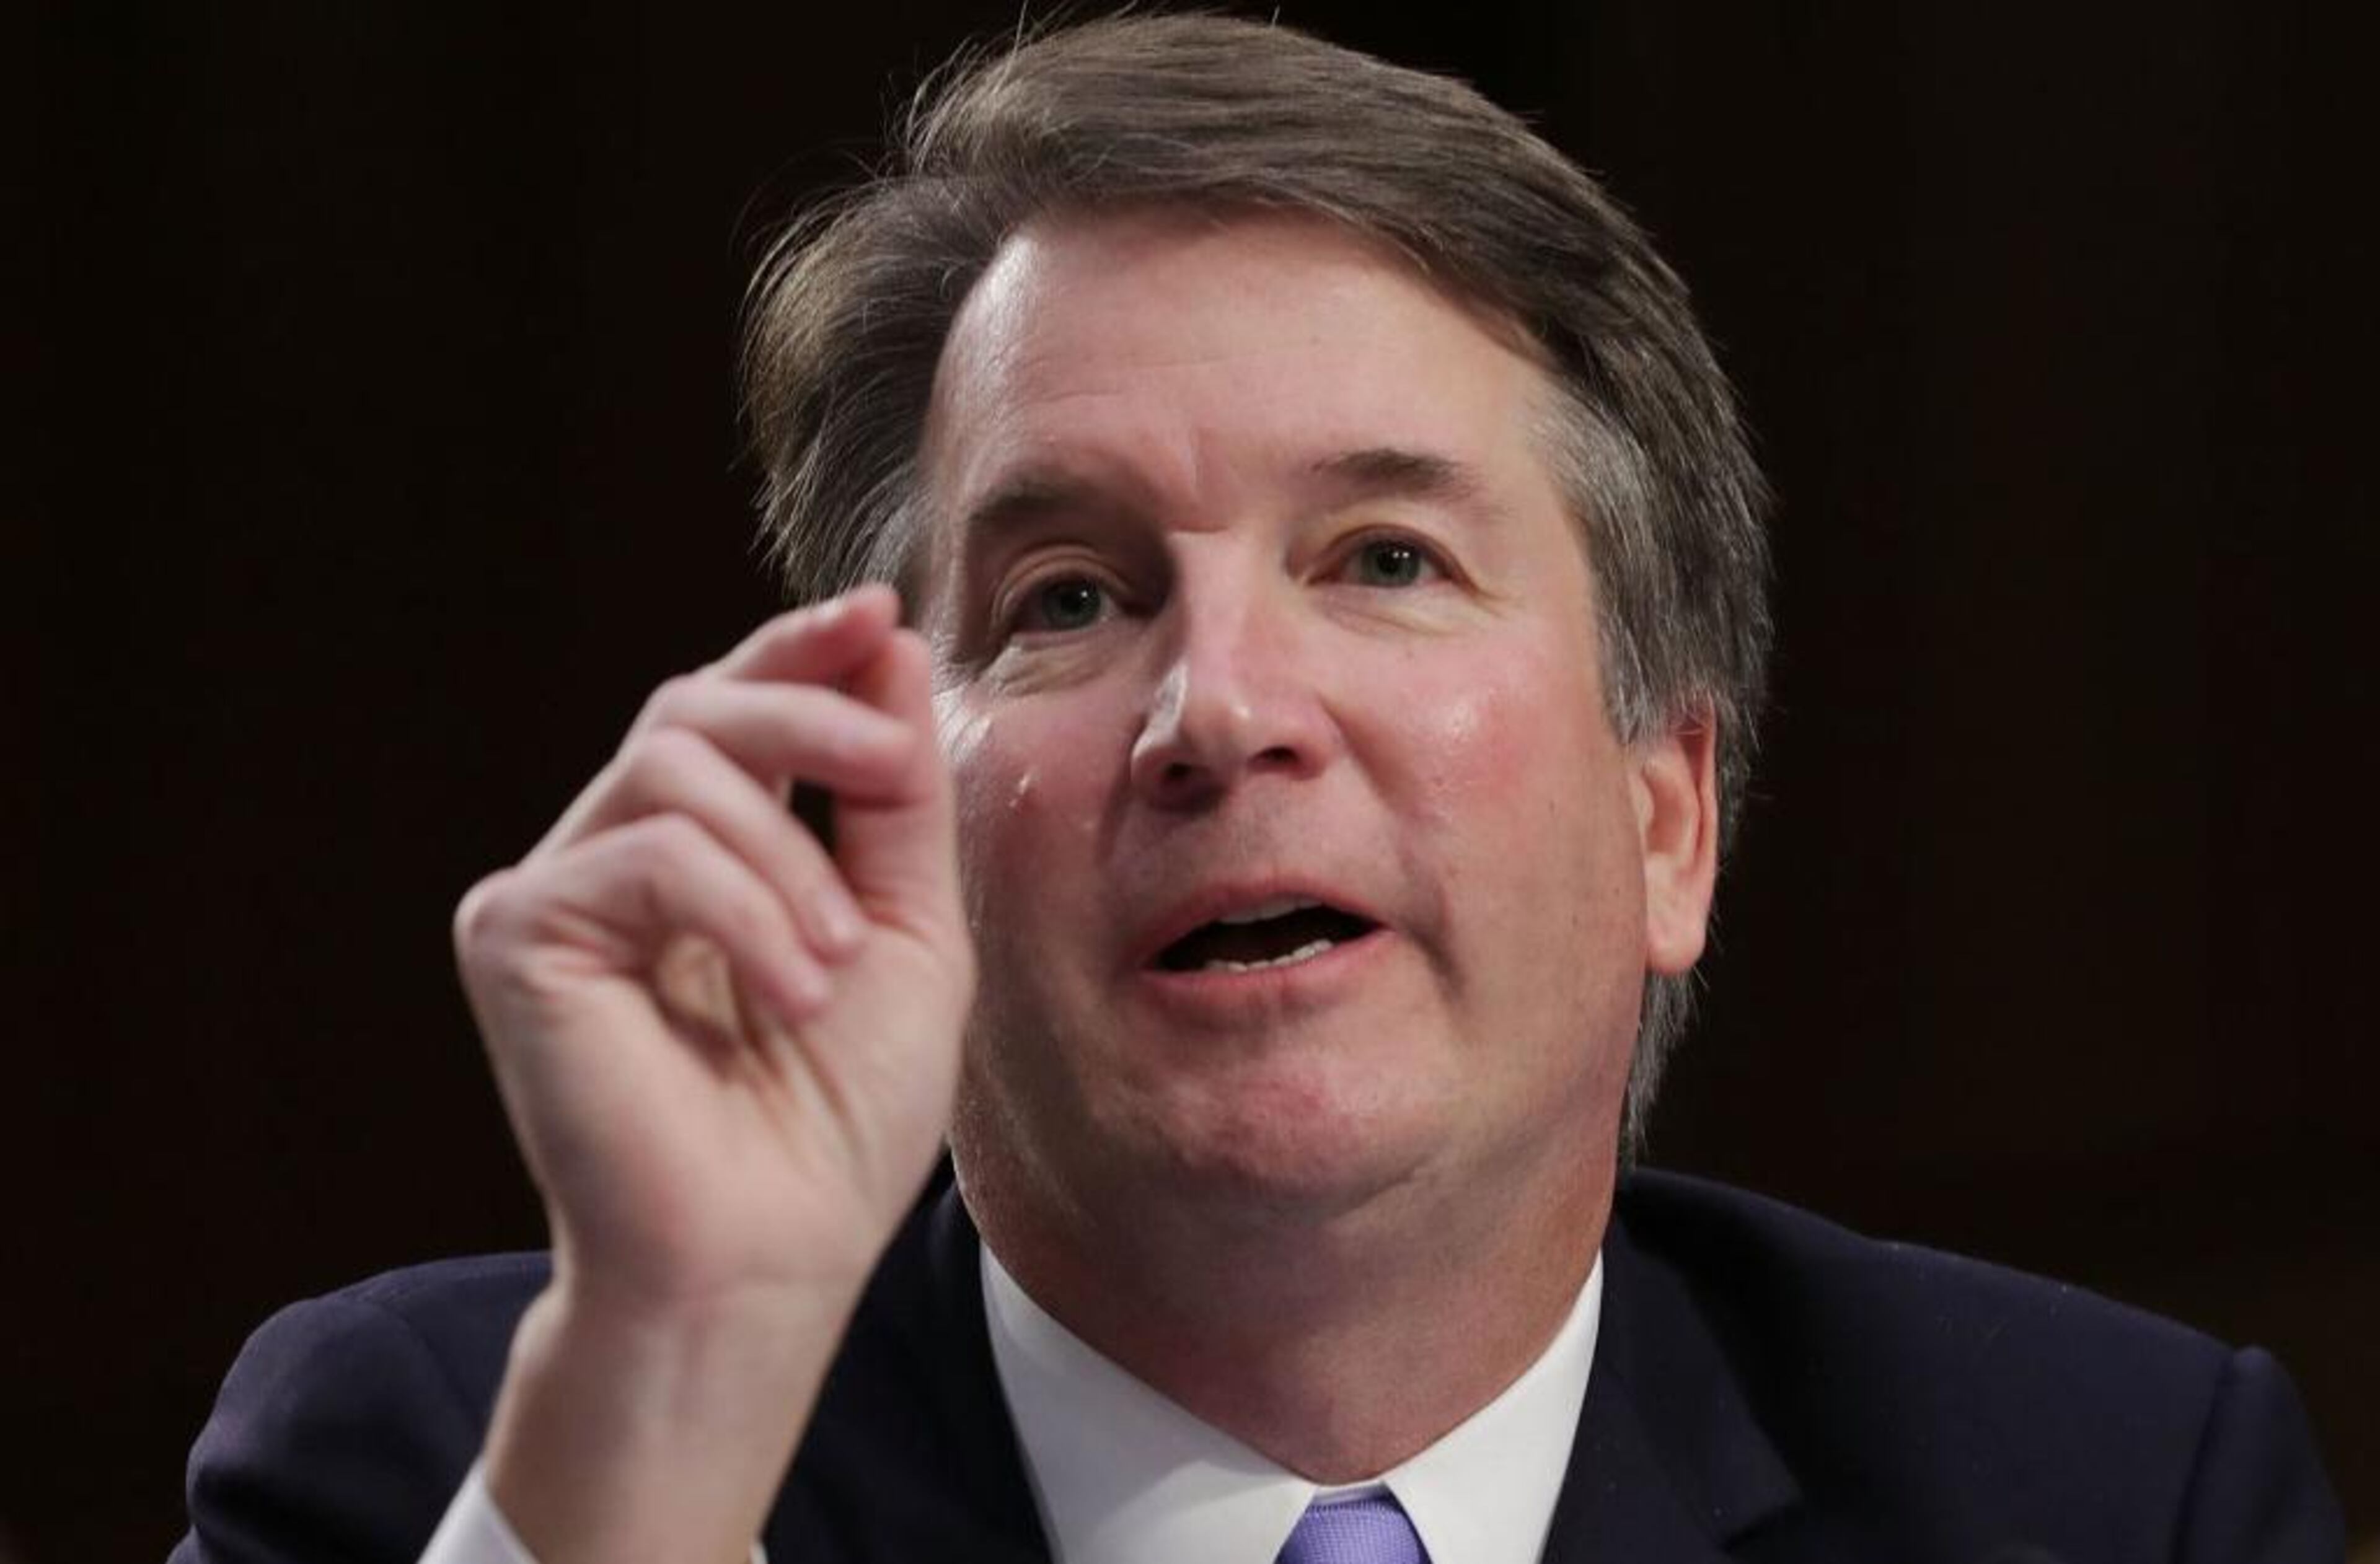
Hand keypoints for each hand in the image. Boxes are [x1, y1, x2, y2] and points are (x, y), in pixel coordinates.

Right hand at [452, 585, 972, 1559]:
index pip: (735, 710)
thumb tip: (888, 644)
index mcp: (703, 854)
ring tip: (829, 965)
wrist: (768, 1257)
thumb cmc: (835, 1120)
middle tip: (887, 769)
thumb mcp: (903, 930)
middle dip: (806, 717)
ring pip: (673, 765)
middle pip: (694, 708)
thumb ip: (892, 795)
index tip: (877, 613)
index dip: (800, 649)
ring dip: (785, 854)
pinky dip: (740, 911)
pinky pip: (647, 852)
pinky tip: (783, 995)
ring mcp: (555, 891)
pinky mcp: (514, 933)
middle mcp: (615, 857)